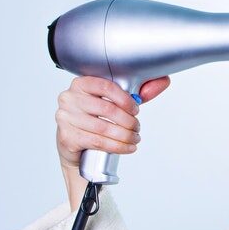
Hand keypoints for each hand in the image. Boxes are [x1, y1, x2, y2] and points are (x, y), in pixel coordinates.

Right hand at [56, 76, 170, 205]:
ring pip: (104, 128)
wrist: (76, 145)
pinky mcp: (67, 137)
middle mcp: (69, 98)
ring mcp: (65, 118)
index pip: (106, 86)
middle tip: (137, 127)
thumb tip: (162, 82)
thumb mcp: (116, 103)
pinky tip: (127, 147)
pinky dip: (118, 146)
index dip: (125, 99)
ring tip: (135, 138)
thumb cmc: (96, 118)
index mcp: (81, 84)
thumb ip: (138, 92)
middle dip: (128, 121)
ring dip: (125, 136)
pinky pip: (98, 142)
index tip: (135, 109)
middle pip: (107, 109)